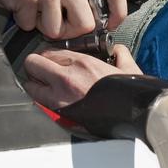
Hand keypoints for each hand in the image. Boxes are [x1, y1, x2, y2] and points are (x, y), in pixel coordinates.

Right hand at [0, 0, 127, 38]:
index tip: (110, 24)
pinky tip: (19, 4)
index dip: (119, 11)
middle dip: (69, 32)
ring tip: (34, 9)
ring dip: (42, 27)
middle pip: (86, 23)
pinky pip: (30, 25)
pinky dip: (23, 21)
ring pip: (56, 30)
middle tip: (55, 23)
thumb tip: (88, 24)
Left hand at [22, 45, 141, 108]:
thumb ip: (119, 53)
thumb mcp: (128, 66)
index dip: (48, 55)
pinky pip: (39, 103)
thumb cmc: (131, 95)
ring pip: (31, 85)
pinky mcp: (60, 115)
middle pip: (32, 63)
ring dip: (34, 84)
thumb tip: (116, 51)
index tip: (50, 59)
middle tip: (40, 70)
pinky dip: (40, 100)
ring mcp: (60, 98)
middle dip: (34, 66)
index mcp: (82, 63)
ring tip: (42, 86)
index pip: (49, 51)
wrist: (136, 117)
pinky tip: (49, 100)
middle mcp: (66, 77)